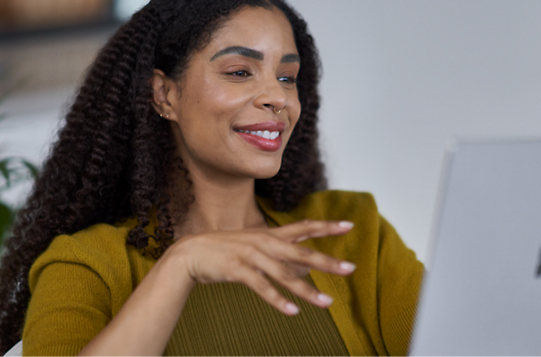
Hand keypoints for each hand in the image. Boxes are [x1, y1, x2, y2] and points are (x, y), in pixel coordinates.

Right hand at [163, 219, 356, 314]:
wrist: (190, 253)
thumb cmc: (225, 251)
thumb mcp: (256, 248)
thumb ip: (282, 257)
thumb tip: (307, 270)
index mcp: (269, 235)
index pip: (304, 227)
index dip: (326, 226)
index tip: (349, 226)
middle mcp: (264, 242)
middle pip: (302, 252)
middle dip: (327, 261)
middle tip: (350, 269)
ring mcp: (251, 255)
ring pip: (285, 275)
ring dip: (307, 291)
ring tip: (327, 303)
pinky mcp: (238, 270)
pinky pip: (262, 287)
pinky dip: (278, 300)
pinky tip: (293, 311)